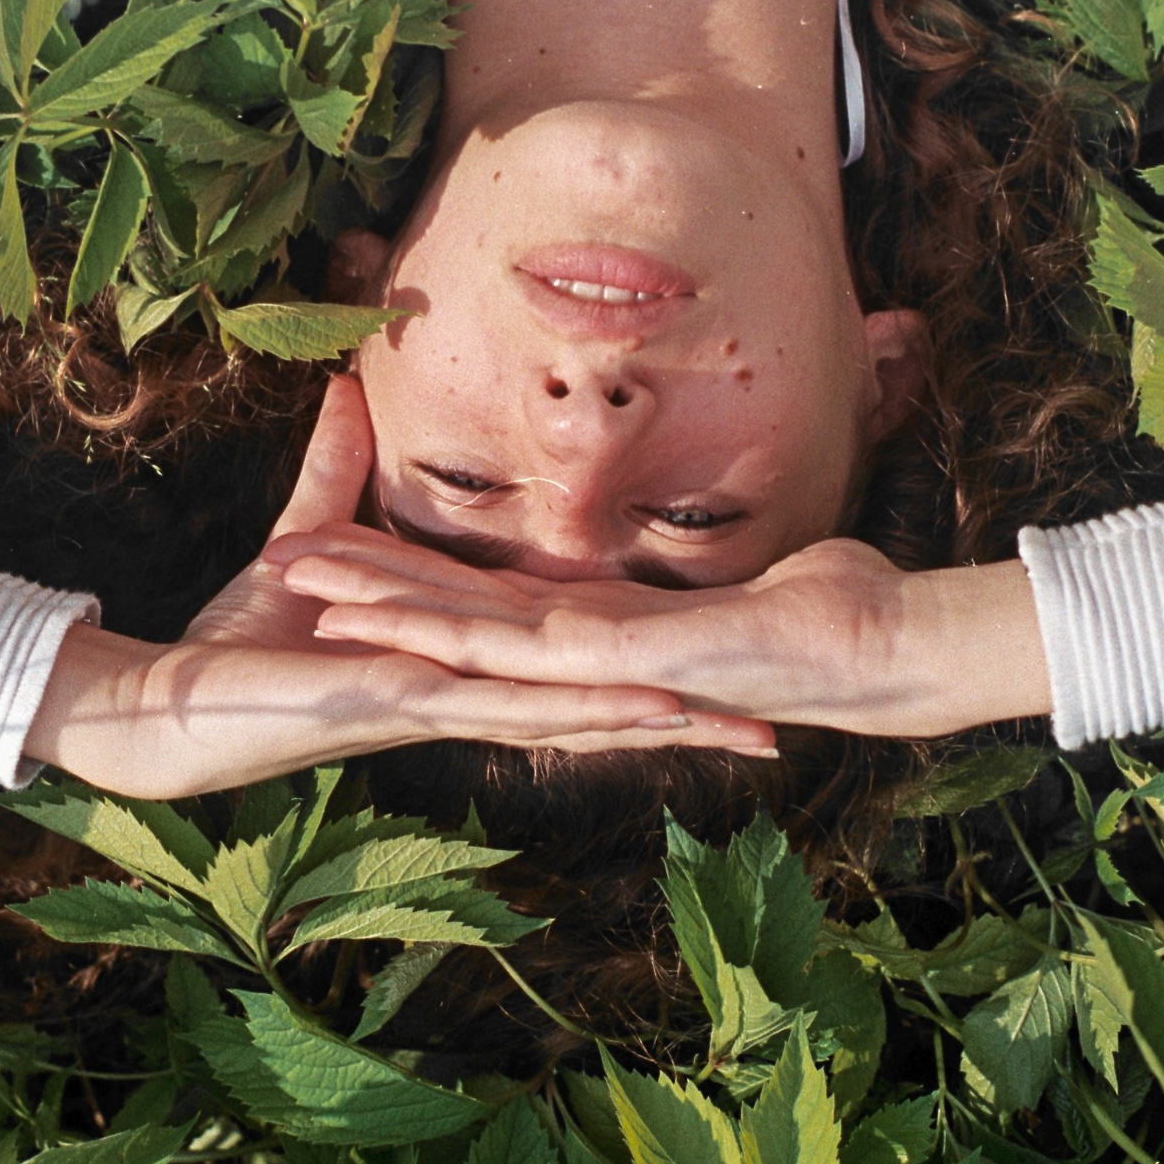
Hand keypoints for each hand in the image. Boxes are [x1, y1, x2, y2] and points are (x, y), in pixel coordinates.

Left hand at [20, 376, 776, 797]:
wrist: (165, 701)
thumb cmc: (239, 639)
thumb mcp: (310, 537)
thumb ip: (340, 475)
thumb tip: (351, 390)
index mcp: (461, 669)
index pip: (574, 672)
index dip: (648, 674)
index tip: (724, 673)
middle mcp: (469, 699)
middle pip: (596, 708)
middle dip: (681, 719)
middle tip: (770, 727)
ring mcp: (447, 710)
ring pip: (573, 715)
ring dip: (655, 722)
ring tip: (738, 727)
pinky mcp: (410, 708)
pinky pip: (505, 704)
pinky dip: (581, 708)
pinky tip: (647, 706)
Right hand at [272, 529, 1051, 740]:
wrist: (889, 658)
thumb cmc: (824, 616)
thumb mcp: (737, 563)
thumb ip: (684, 536)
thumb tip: (653, 497)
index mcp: (595, 629)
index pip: (474, 598)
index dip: (399, 576)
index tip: (322, 550)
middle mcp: (583, 656)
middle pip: (451, 615)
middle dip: (364, 589)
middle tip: (273, 564)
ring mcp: (601, 665)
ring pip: (467, 633)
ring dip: (386, 605)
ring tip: (302, 574)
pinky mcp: (630, 662)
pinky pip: (533, 649)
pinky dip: (461, 631)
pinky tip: (405, 617)